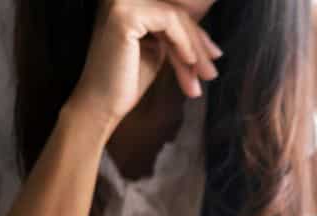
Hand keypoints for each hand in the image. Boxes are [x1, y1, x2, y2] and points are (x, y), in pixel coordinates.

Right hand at [68, 0, 221, 129]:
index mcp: (128, 5)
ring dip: (195, 49)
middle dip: (199, 45)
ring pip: (175, 17)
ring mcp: (121, 3)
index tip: (215, 57)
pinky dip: (185, 43)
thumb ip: (175, 36)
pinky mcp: (125, 14)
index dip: (196, 35)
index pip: (171, 13)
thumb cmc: (127, 81)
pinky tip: (190, 63)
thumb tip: (210, 41)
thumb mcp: (158, 51)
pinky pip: (169, 21)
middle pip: (175, 13)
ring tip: (204, 76)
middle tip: (211, 73)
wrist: (101, 105)